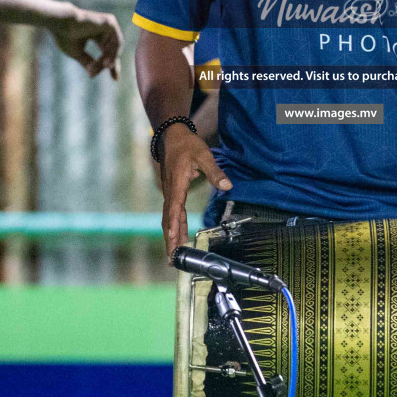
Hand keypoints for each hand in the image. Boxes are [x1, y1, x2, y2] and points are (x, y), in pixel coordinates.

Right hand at [47, 4, 122, 78]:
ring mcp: (108, 24)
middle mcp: (104, 29)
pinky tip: (106, 61)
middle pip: (113, 50)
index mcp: (96, 34)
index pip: (108, 51)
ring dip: (109, 60)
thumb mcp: (77, 53)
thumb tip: (92, 74)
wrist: (61, 24)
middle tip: (112, 78)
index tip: (115, 79)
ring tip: (101, 67)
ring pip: (115, 48)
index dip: (111, 65)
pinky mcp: (110, 22)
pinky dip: (112, 53)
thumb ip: (87, 62)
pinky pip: (117, 42)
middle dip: (112, 64)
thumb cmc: (65, 36)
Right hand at [158, 126, 230, 255]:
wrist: (172, 137)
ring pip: (169, 218)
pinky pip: (172, 213)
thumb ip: (215, 171)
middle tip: (172, 259)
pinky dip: (174, 227)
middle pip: (168, 219)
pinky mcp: (173, 193)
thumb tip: (228, 186)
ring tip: (173, 255)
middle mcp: (171, 191)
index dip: (173, 226)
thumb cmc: (187, 145)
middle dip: (170, 240)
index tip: (173, 240)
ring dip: (171, 236)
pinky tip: (178, 237)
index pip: (174, 208)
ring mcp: (170, 193)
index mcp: (177, 184)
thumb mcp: (203, 155)